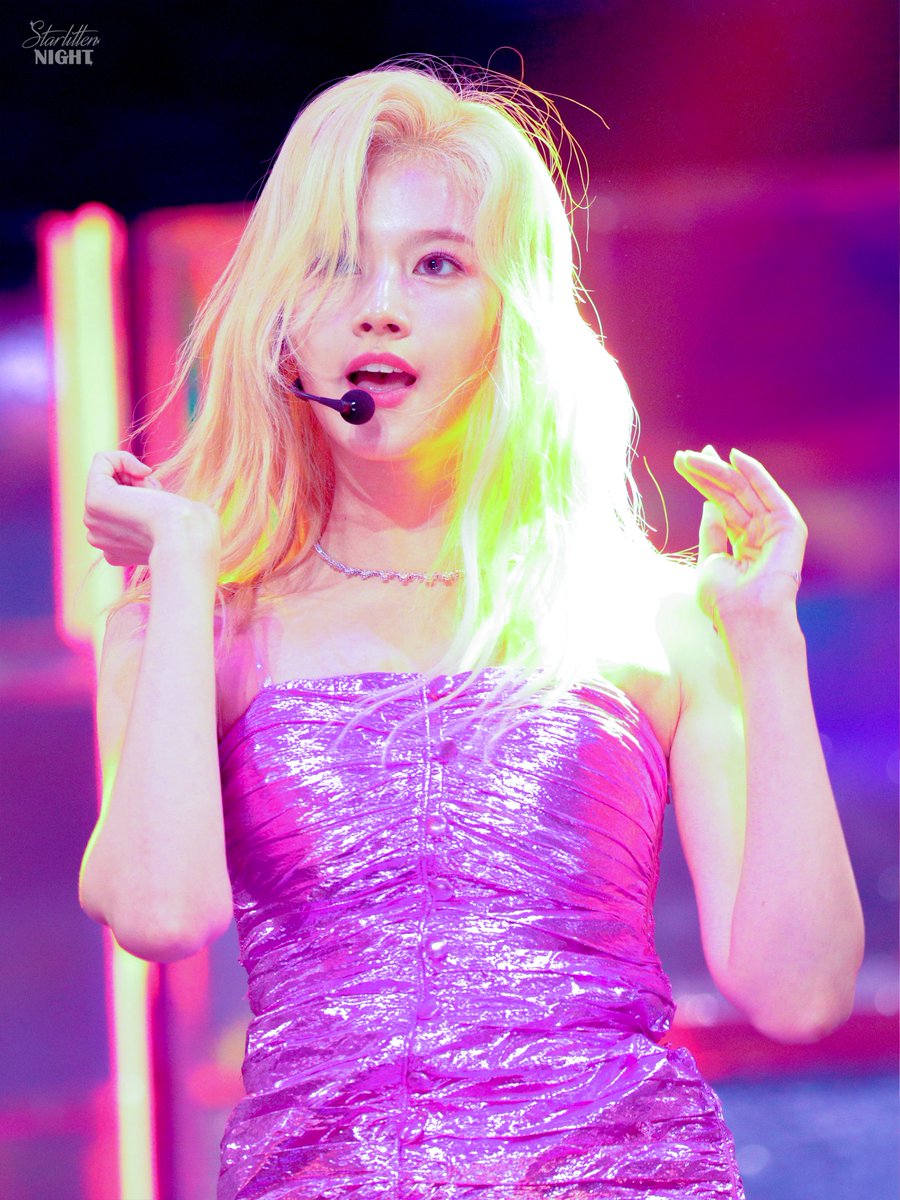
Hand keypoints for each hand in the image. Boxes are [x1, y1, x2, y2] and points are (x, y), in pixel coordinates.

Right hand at [84, 451, 220, 567]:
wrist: (187, 539)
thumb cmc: (189, 531)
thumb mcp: (168, 521)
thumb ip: (150, 511)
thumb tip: (144, 486)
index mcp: (115, 550)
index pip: (121, 508)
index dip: (143, 497)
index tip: (162, 505)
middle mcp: (99, 538)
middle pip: (112, 491)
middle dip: (137, 486)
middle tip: (158, 501)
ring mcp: (94, 520)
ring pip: (107, 477)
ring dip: (134, 478)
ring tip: (153, 496)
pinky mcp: (95, 500)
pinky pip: (101, 461)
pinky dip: (124, 458)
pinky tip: (145, 472)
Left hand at [673, 445, 806, 628]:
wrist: (744, 616)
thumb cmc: (724, 600)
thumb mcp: (710, 560)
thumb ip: (712, 531)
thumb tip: (708, 503)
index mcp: (744, 545)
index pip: (723, 506)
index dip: (705, 484)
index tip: (685, 464)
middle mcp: (761, 534)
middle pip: (731, 495)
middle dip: (708, 473)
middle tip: (683, 456)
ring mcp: (776, 529)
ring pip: (743, 491)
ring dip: (718, 470)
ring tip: (691, 456)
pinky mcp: (789, 526)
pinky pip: (769, 492)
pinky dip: (754, 473)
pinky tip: (734, 458)